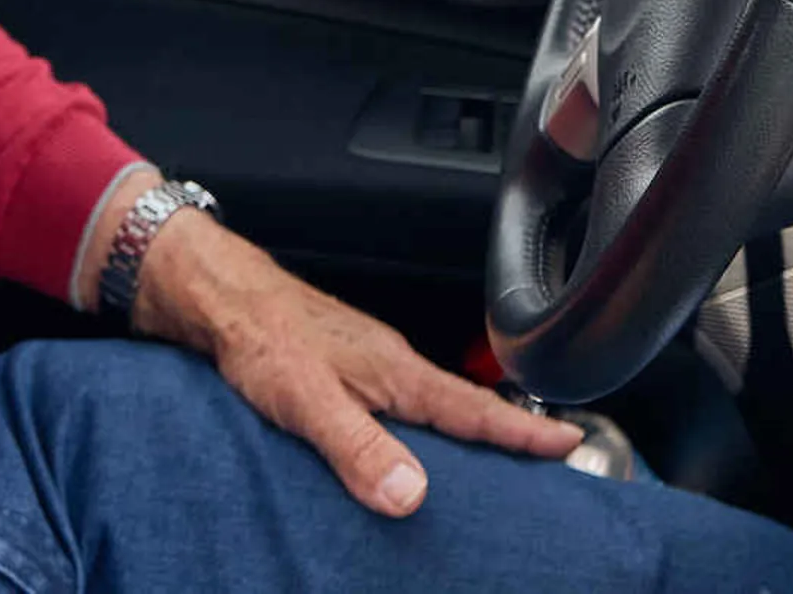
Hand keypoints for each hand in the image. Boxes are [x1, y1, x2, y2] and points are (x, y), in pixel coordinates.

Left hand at [121, 197, 583, 515]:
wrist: (221, 297)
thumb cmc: (261, 338)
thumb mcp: (308, 401)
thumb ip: (359, 447)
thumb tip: (411, 495)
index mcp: (396, 374)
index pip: (474, 411)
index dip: (523, 433)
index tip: (571, 444)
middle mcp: (392, 366)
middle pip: (464, 409)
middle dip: (509, 434)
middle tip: (550, 459)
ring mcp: (370, 365)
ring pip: (432, 407)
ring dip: (466, 433)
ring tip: (495, 463)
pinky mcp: (345, 369)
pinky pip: (401, 405)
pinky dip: (422, 428)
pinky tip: (410, 446)